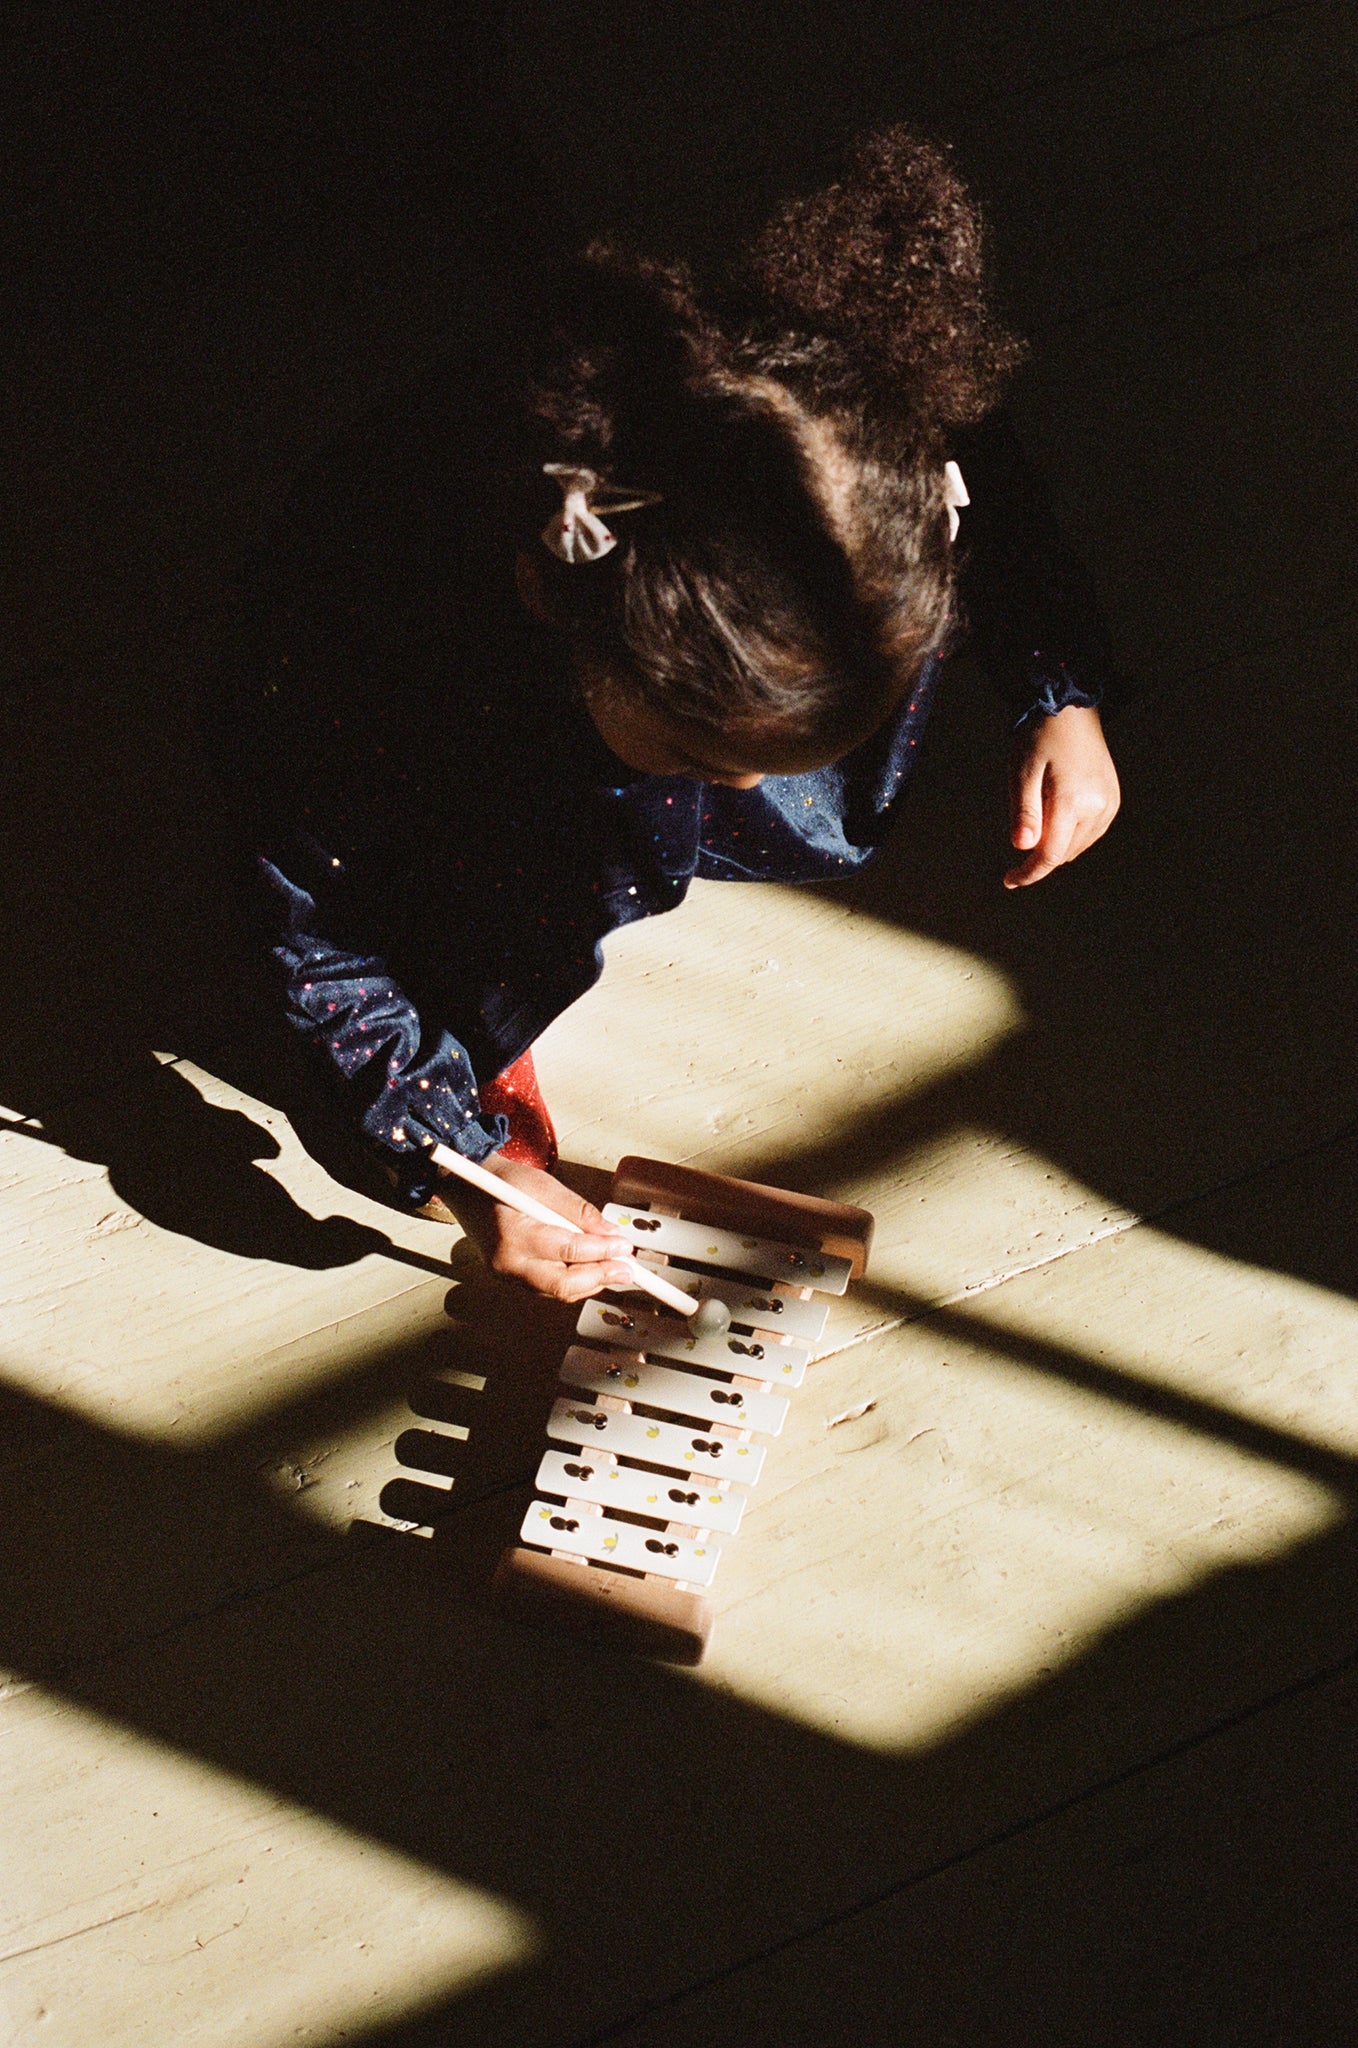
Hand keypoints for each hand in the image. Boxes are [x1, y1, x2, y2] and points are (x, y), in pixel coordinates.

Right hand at [461, 1155, 634, 1303]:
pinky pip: (548, 1288)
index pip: (566, 1249)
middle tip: (628, 1269)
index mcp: (512, 1232)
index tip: (625, 1246)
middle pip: (562, 1284)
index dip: (601, 1251)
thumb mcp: (543, 1184)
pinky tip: (593, 1271)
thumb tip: (611, 1233)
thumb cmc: (503, 1182)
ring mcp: (506, 1274)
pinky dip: (574, 1283)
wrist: (467, 1188)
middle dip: (600, 1277)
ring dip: (591, 1282)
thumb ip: (578, 1211)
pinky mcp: (510, 1279)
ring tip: (617, 1270)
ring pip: (557, 1292)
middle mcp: (507, 1262)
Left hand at [1005, 704, 1119, 888]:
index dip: (1029, 872)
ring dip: (1056, 843)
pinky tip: (1057, 814)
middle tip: (1021, 831)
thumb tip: (1023, 848)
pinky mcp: (1112, 801)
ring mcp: (1109, 804)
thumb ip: (1024, 812)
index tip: (1009, 880)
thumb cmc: (1041, 738)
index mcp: (1073, 801)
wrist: (1071, 711)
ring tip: (1041, 810)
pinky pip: (1090, 833)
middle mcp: (1097, 807)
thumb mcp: (1022, 772)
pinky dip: (1070, 833)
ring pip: (1077, 846)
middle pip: (1063, 853)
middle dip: (1039, 854)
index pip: (1050, 855)